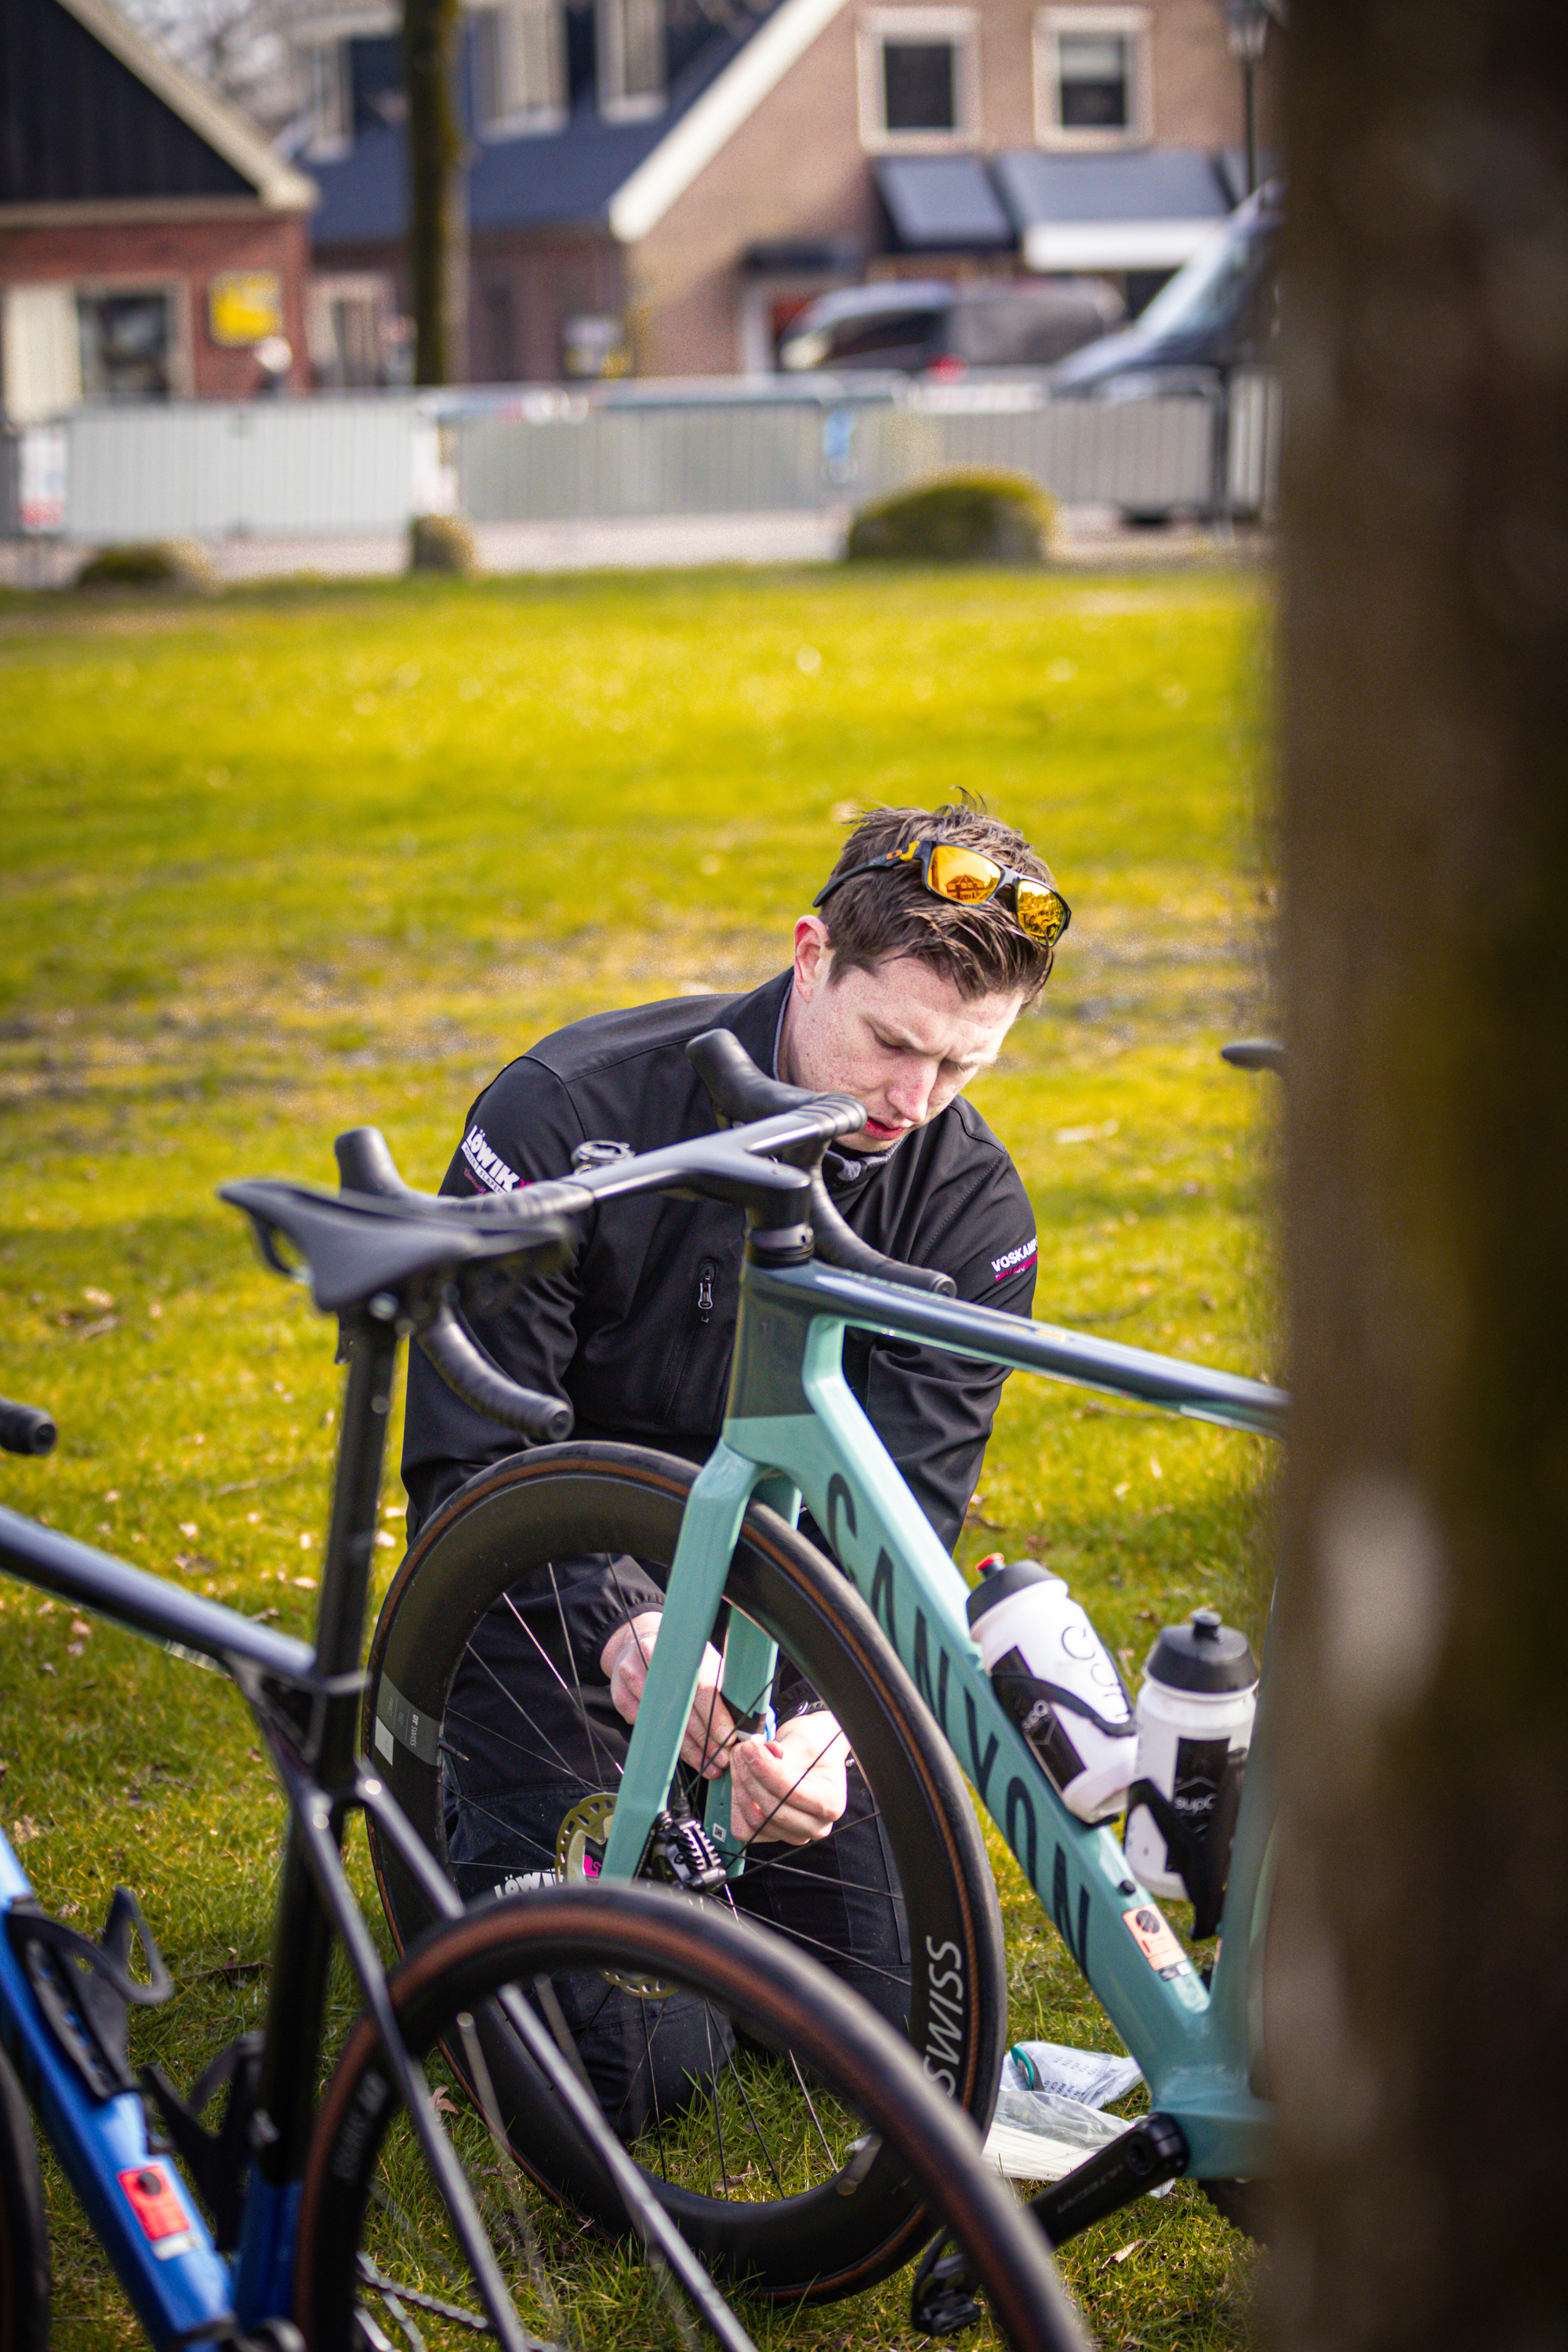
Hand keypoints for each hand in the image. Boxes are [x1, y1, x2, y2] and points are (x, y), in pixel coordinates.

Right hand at [599, 1611, 736, 1777]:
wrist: (637, 1640)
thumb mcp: (704, 1658)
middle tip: (720, 1762)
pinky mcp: (619, 1694)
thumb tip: (749, 1716)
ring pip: (663, 1724)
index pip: (703, 1689)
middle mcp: (656, 1658)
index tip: (727, 1741)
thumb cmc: (680, 1656)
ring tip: (706, 1765)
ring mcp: (633, 1675)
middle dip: (704, 1742)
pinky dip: (662, 1743)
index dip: (716, 1718)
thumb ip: (721, 1683)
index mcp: (684, 1648)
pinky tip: (679, 1753)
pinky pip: (644, 1726)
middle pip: (683, 1710)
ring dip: (686, 1749)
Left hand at [727, 1713, 847, 1845]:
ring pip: (757, 1821)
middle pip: (773, 1811)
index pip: (793, 1792)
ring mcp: (795, 1835)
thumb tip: (755, 1753)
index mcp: (832, 1801)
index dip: (767, 1771)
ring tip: (738, 1759)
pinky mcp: (773, 1836)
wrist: (812, 1755)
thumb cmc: (812, 1747)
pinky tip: (739, 1780)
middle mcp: (817, 1825)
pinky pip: (746, 1829)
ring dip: (741, 1788)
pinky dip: (737, 1804)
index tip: (750, 1749)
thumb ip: (781, 1752)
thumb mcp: (803, 1742)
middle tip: (741, 1750)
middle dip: (751, 1777)